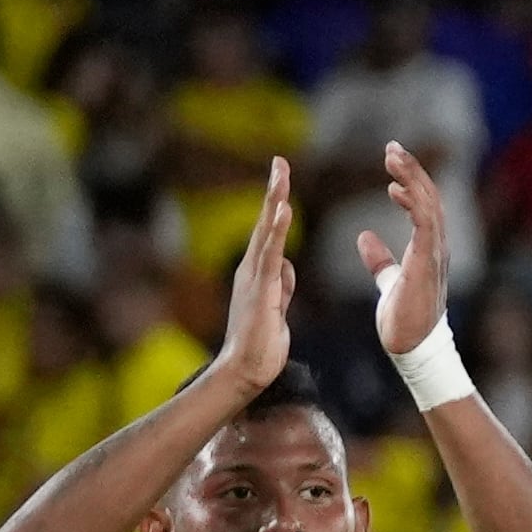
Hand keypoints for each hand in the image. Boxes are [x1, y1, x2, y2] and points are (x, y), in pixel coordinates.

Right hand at [214, 155, 298, 395]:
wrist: (245, 370)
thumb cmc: (260, 344)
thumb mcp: (277, 308)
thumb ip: (281, 285)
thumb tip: (286, 266)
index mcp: (258, 272)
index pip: (269, 231)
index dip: (275, 203)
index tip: (282, 176)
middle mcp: (251, 269)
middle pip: (264, 223)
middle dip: (273, 191)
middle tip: (280, 162)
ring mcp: (253, 277)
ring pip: (265, 232)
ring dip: (274, 202)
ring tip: (281, 175)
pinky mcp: (260, 289)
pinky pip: (270, 254)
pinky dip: (276, 231)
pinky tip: (283, 211)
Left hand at [354, 140, 450, 349]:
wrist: (411, 348)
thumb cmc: (404, 320)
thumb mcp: (389, 281)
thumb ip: (380, 260)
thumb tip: (365, 238)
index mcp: (427, 250)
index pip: (423, 205)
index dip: (410, 180)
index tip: (391, 160)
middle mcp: (435, 248)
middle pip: (429, 198)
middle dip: (412, 170)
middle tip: (392, 147)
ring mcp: (434, 255)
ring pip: (429, 205)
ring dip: (412, 178)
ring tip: (393, 156)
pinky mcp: (426, 265)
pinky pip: (425, 226)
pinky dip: (413, 203)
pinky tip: (396, 187)